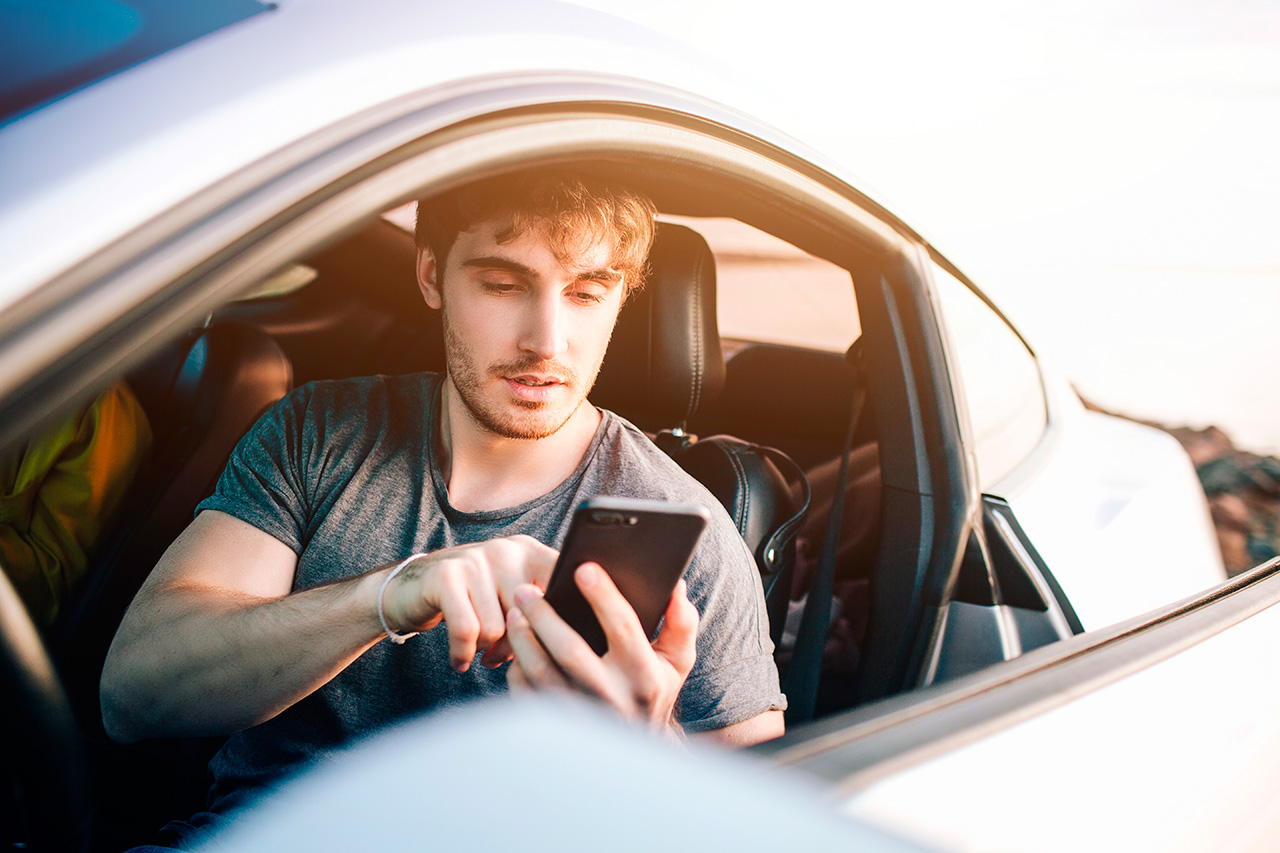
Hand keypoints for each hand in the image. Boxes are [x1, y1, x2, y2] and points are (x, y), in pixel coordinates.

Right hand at [380, 535, 555, 670]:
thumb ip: (538, 611)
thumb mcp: (508, 597)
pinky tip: (460, 660)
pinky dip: (462, 653)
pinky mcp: (446, 576)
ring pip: (497, 628)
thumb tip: (563, 644)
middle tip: (500, 656)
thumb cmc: (472, 601)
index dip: (562, 618)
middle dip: (516, 645)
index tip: (556, 643)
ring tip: (479, 652)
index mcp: (530, 552)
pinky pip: (467, 630)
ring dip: (486, 650)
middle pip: (529, 615)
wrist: (409, 588)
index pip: (563, 582)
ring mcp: (475, 559)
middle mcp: (506, 550)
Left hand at [504, 562, 698, 732]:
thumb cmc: (653, 693)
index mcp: (644, 676)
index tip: (583, 568)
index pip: (623, 626)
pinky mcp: (556, 729)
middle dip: (544, 615)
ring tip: (515, 613)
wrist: (635, 757)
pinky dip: (517, 669)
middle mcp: (613, 697)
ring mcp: (581, 716)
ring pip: (542, 672)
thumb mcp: (676, 663)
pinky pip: (528, 695)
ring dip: (524, 639)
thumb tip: (676, 587)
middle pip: (570, 650)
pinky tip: (516, 648)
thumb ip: (681, 624)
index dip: (603, 595)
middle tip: (526, 589)